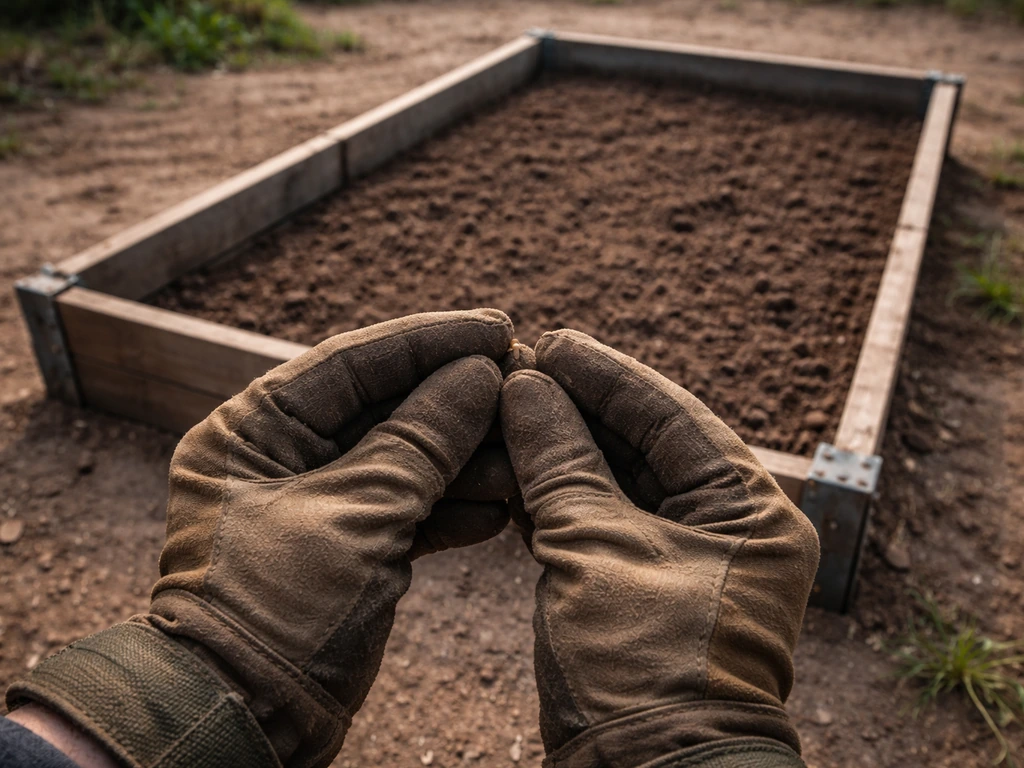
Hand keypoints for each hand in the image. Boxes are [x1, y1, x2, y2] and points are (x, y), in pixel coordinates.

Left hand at [7, 310, 514, 767]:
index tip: (498, 328)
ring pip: (406, 461)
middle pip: (386, 407)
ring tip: (523, 456)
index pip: (353, 361)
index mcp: (255, 428)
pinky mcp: (349, 547)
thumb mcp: (358, 512)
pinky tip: (499, 511)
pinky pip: (408, 510)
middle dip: (457, 402)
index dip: (430, 341)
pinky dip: (452, 510)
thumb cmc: (278, 609)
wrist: (248, 720)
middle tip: (525, 385)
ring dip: (466, 460)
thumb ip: (423, 438)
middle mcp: (282, 456)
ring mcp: (318, 502)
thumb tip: (480, 374)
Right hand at [500, 330, 819, 767]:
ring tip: (507, 408)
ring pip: (618, 483)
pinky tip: (513, 466)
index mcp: (751, 511)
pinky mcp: (646, 589)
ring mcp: (688, 561)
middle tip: (521, 367)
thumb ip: (561, 460)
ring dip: (562, 450)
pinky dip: (558, 497)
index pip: (673, 416)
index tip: (553, 341)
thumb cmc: (641, 666)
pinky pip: (602, 523)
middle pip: (645, 444)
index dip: (608, 375)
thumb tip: (527, 386)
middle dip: (579, 409)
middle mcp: (729, 529)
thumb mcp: (596, 549)